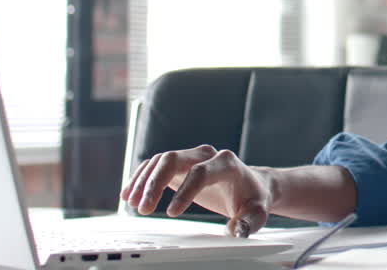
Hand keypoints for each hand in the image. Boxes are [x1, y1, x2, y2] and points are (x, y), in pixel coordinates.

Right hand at [120, 145, 273, 236]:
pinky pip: (155, 165)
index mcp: (227, 163)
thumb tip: (234, 230)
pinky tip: (129, 194)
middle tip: (144, 209)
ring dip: (144, 181)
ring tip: (133, 205)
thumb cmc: (253, 198)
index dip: (184, 191)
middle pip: (175, 159)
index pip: (201, 172)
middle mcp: (207, 155)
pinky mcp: (180, 164)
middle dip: (155, 183)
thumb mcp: (257, 211)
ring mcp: (192, 157)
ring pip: (161, 160)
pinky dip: (140, 177)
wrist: (251, 184)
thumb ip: (249, 221)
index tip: (171, 214)